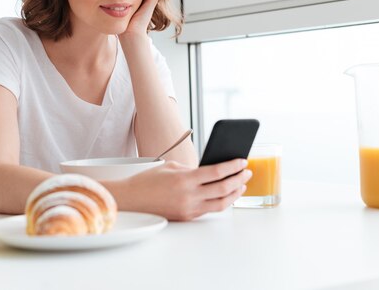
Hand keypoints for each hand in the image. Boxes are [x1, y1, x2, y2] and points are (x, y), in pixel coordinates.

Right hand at [120, 159, 251, 220]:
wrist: (131, 200)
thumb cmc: (147, 181)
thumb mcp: (170, 167)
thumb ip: (191, 169)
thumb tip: (210, 172)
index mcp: (185, 179)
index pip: (217, 172)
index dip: (233, 167)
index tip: (242, 161)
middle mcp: (189, 195)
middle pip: (223, 188)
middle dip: (239, 179)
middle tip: (247, 172)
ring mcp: (189, 208)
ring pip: (221, 203)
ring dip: (234, 194)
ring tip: (241, 185)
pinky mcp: (187, 216)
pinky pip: (209, 209)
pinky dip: (221, 201)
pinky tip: (226, 195)